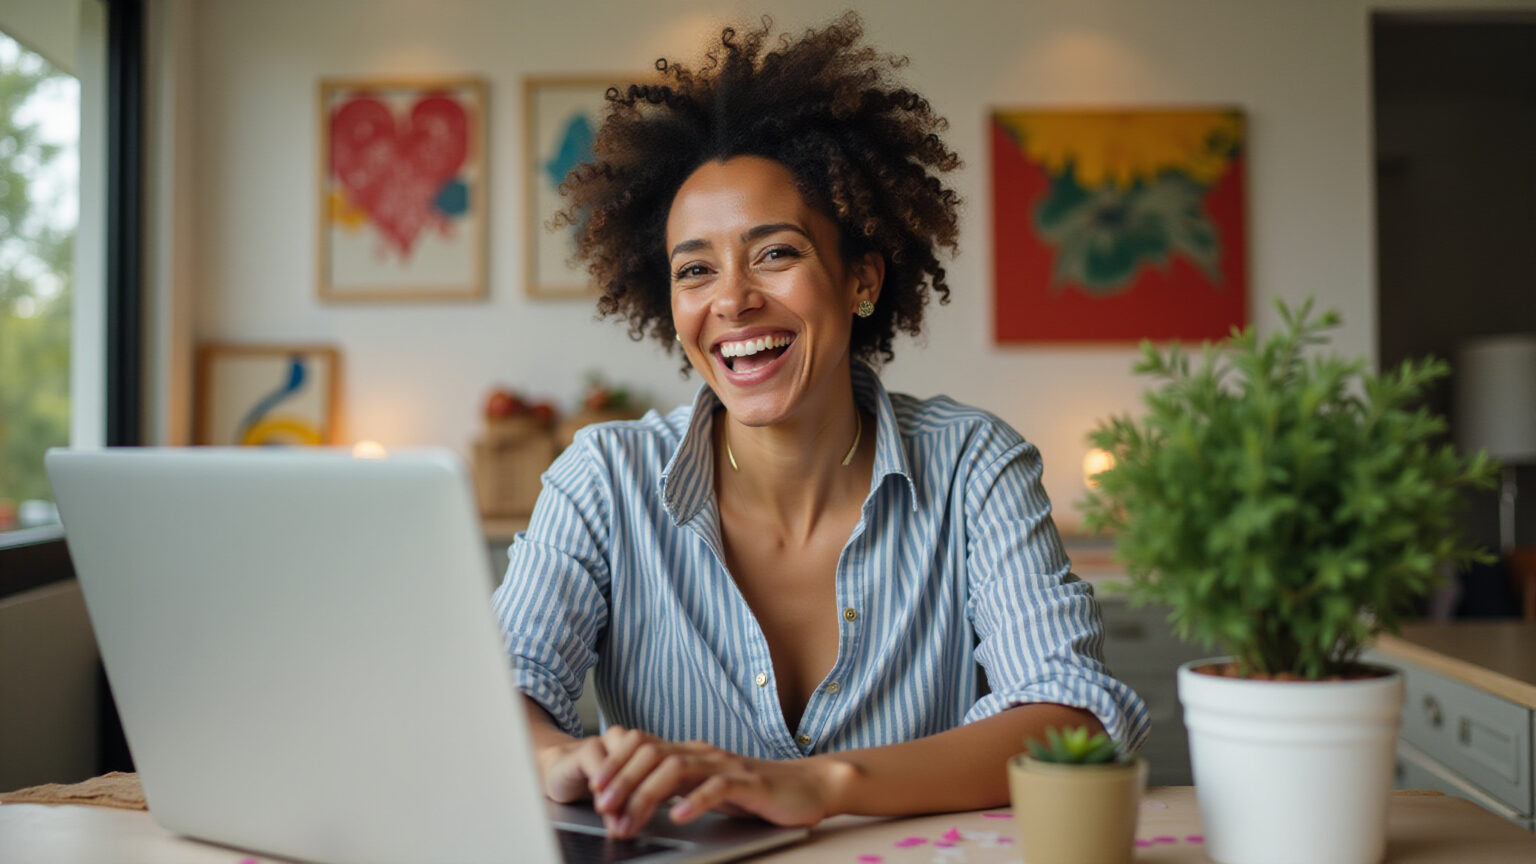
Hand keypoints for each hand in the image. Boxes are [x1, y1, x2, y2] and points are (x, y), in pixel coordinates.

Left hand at [540, 725, 834, 837]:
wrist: (807, 787)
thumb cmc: (756, 792)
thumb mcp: (707, 786)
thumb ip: (677, 786)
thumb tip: (635, 799)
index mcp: (692, 753)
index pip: (644, 746)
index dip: (616, 765)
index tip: (595, 790)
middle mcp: (704, 754)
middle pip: (652, 754)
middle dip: (623, 779)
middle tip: (603, 806)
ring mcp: (726, 766)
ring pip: (677, 768)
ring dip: (648, 793)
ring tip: (630, 816)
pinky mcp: (749, 783)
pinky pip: (717, 788)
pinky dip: (695, 801)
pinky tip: (679, 815)